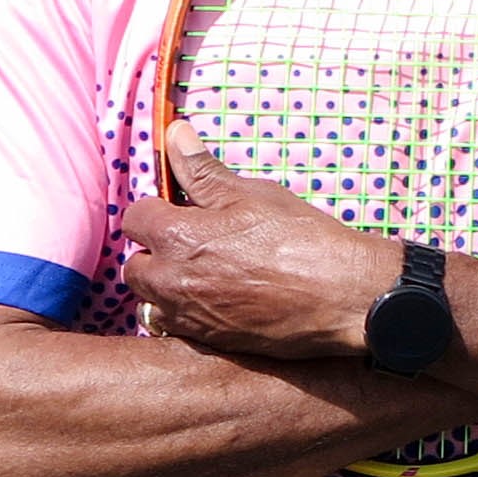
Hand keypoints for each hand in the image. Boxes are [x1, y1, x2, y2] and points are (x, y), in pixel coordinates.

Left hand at [121, 125, 403, 359]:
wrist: (342, 296)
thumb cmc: (300, 239)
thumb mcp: (253, 194)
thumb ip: (202, 170)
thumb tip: (174, 134)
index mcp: (176, 237)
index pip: (135, 217)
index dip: (158, 209)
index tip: (182, 210)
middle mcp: (172, 281)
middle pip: (135, 265)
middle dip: (154, 252)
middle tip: (192, 244)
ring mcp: (189, 316)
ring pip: (150, 301)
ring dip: (165, 287)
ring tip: (200, 276)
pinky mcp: (209, 343)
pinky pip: (176, 328)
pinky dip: (185, 315)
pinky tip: (216, 302)